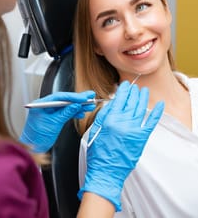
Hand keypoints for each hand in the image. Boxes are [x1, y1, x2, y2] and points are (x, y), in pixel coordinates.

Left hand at [19, 91, 95, 152]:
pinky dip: (74, 113)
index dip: (73, 97)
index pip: (59, 97)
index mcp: (41, 104)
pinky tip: (81, 113)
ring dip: (78, 106)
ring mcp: (50, 111)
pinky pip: (66, 112)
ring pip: (66, 106)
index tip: (82, 98)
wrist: (32, 149)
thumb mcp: (53, 124)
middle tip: (89, 96)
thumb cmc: (36, 137)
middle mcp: (45, 106)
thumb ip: (65, 113)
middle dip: (78, 99)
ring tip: (89, 105)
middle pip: (64, 100)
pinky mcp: (54, 117)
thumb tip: (76, 105)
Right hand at [78, 81, 163, 211]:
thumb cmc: (98, 151)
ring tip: (144, 91)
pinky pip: (151, 122)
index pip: (119, 99)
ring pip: (140, 109)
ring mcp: (134, 130)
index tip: (125, 85)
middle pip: (131, 102)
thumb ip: (104, 114)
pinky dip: (156, 113)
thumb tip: (112, 102)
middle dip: (133, 92)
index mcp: (110, 119)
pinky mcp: (141, 138)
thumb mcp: (96, 128)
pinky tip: (160, 104)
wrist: (106, 171)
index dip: (123, 90)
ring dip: (143, 98)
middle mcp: (123, 122)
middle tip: (135, 87)